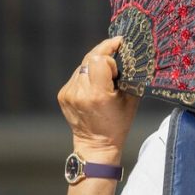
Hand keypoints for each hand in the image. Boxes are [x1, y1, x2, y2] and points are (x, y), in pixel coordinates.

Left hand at [57, 36, 139, 161]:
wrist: (96, 145)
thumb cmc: (117, 125)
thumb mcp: (131, 100)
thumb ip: (129, 77)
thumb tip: (127, 56)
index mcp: (98, 95)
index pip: (99, 59)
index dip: (110, 59)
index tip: (118, 64)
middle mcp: (80, 93)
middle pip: (89, 58)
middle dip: (103, 54)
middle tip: (115, 49)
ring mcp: (69, 93)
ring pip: (82, 65)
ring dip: (94, 66)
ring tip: (104, 76)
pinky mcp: (63, 95)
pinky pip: (76, 75)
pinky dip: (86, 75)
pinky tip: (93, 85)